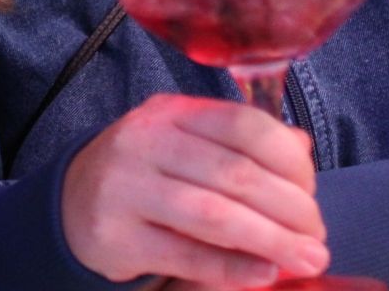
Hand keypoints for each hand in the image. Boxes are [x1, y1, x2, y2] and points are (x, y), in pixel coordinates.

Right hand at [61, 94, 327, 288]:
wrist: (70, 205)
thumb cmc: (146, 175)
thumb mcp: (186, 145)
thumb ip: (240, 145)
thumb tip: (301, 149)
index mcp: (171, 113)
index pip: (244, 125)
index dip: (291, 161)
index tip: (314, 193)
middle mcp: (145, 142)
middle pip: (235, 174)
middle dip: (290, 210)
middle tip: (318, 239)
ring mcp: (126, 187)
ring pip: (213, 214)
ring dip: (270, 241)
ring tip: (306, 259)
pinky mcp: (115, 235)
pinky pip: (185, 254)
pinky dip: (231, 268)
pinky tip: (264, 274)